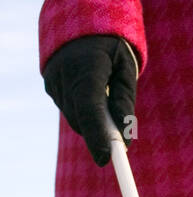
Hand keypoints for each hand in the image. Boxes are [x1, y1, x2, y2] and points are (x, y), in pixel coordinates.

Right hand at [43, 35, 137, 167]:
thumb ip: (125, 100)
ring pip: (76, 119)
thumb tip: (123, 136)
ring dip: (92, 122)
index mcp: (86, 66)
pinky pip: (70, 111)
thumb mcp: (125, 69)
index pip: (89, 108)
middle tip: (118, 145)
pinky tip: (90, 96)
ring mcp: (54, 81)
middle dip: (100, 135)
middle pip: (82, 119)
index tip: (106, 159)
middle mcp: (65, 74)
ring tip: (104, 103)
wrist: (80, 25)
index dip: (97, 136)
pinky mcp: (50, 87)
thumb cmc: (110, 48)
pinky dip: (83, 113)